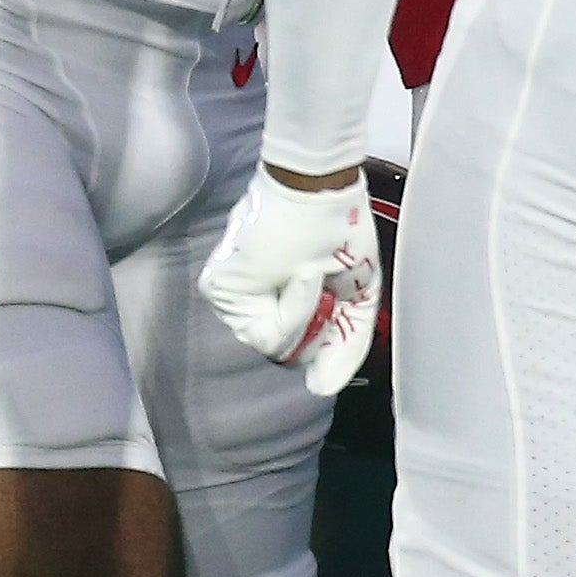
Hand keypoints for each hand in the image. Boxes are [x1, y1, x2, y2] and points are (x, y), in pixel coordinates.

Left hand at [198, 166, 379, 395]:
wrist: (318, 188)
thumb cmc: (337, 230)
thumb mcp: (356, 295)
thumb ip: (346, 346)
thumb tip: (321, 389)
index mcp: (280, 301)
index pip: (299, 348)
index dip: (327, 337)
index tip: (340, 302)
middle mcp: (250, 304)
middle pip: (287, 353)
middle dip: (316, 324)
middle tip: (326, 280)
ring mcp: (231, 301)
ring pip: (275, 346)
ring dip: (305, 311)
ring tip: (312, 270)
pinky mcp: (219, 292)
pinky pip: (265, 330)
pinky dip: (292, 306)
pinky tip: (299, 271)